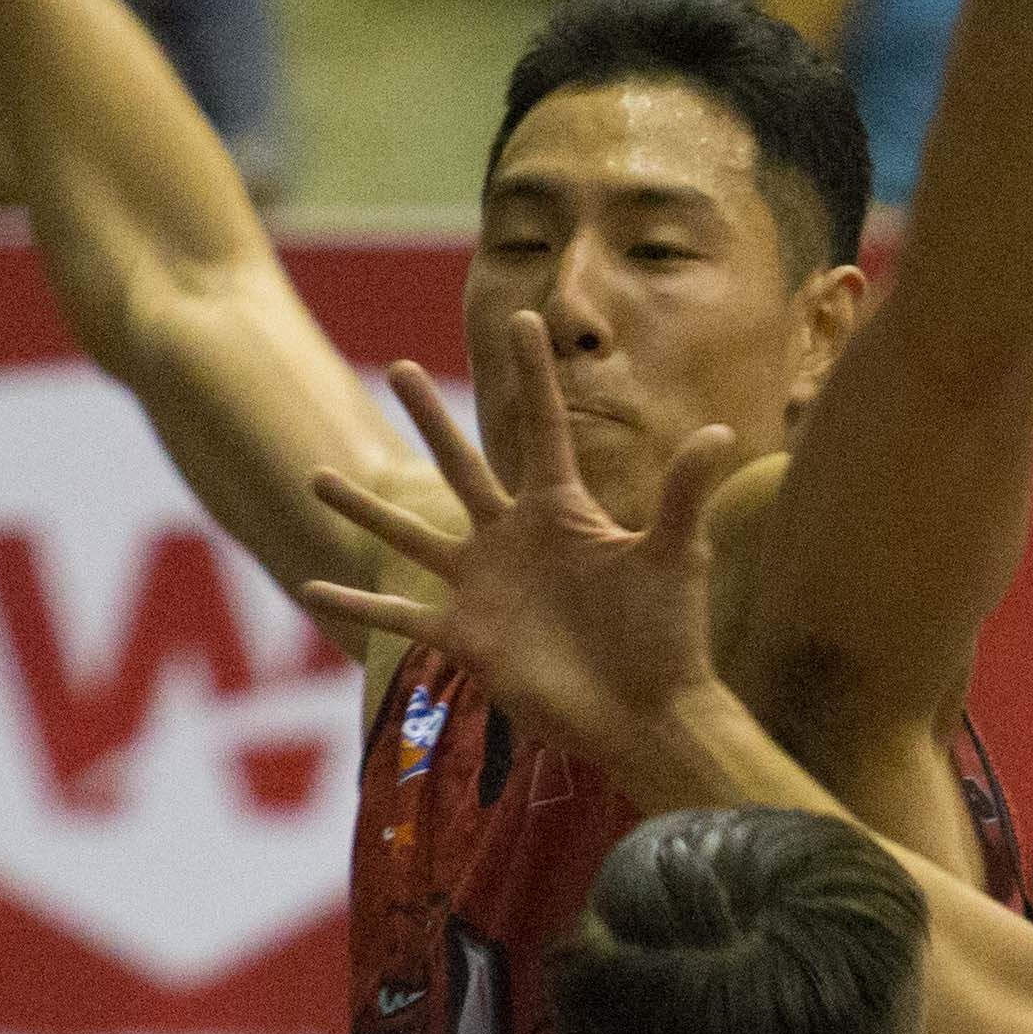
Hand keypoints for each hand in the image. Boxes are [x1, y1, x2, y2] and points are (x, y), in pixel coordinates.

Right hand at [291, 318, 735, 775]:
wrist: (646, 715)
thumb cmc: (666, 637)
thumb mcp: (672, 558)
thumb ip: (684, 494)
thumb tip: (720, 433)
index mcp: (560, 513)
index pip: (542, 428)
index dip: (533, 375)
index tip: (522, 319)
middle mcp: (513, 541)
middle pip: (461, 465)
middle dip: (430, 418)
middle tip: (401, 367)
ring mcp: (484, 588)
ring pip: (411, 535)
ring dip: (366, 507)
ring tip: (318, 473)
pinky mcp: (466, 638)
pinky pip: (398, 617)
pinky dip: (355, 604)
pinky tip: (312, 585)